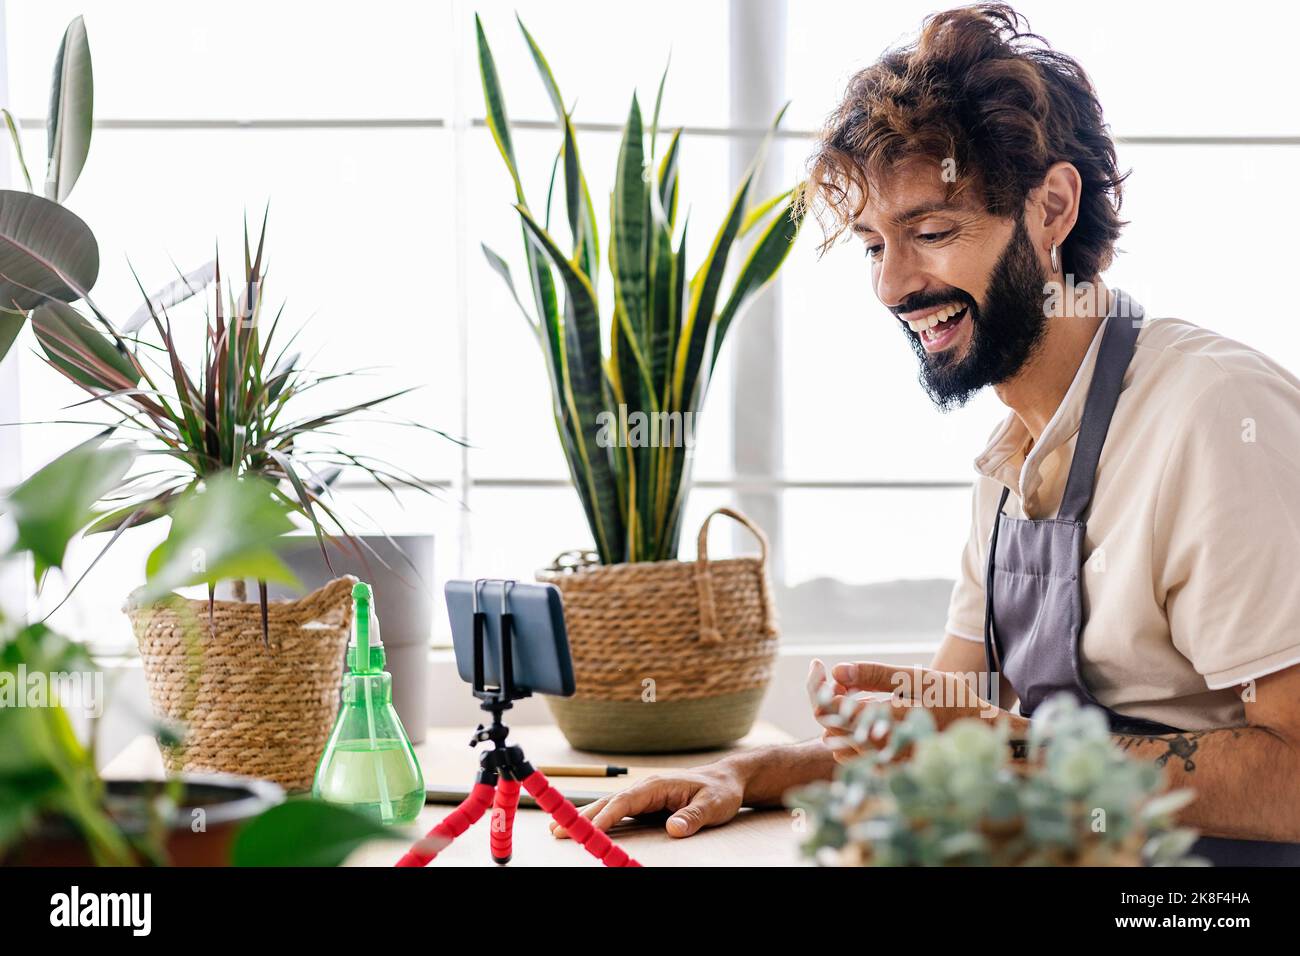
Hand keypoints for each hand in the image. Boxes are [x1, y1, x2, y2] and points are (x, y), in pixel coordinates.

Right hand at [549, 762, 745, 839]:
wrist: (726, 780)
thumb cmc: (720, 791)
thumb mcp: (712, 805)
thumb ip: (692, 817)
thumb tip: (673, 829)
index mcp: (657, 785)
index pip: (626, 801)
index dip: (606, 816)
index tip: (590, 830)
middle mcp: (645, 788)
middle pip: (608, 802)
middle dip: (582, 816)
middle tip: (558, 829)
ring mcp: (643, 796)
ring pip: (608, 806)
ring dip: (584, 818)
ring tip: (558, 829)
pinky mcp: (644, 804)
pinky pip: (616, 812)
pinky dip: (597, 819)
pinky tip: (584, 828)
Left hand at [808, 658, 1025, 763]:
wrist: (979, 736)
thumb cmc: (951, 701)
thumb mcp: (916, 679)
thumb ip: (875, 675)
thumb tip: (837, 671)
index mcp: (887, 722)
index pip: (832, 709)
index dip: (817, 685)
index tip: (819, 665)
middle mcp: (880, 748)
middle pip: (828, 724)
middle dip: (827, 695)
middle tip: (840, 677)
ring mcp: (881, 763)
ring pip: (836, 738)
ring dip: (837, 713)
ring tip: (854, 692)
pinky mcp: (883, 769)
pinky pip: (849, 750)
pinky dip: (848, 728)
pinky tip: (865, 711)